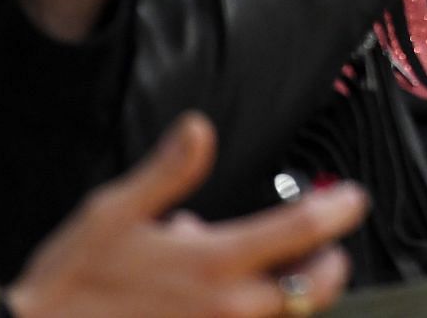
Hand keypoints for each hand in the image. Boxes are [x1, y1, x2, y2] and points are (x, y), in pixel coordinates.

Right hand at [8, 112, 365, 317]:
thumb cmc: (72, 281)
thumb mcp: (113, 212)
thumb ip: (168, 171)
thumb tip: (199, 128)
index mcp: (214, 263)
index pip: (304, 230)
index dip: (338, 209)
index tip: (353, 197)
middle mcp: (229, 308)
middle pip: (316, 286)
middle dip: (328, 262)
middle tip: (323, 243)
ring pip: (287, 315)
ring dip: (289, 291)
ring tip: (262, 269)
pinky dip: (249, 311)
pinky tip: (216, 296)